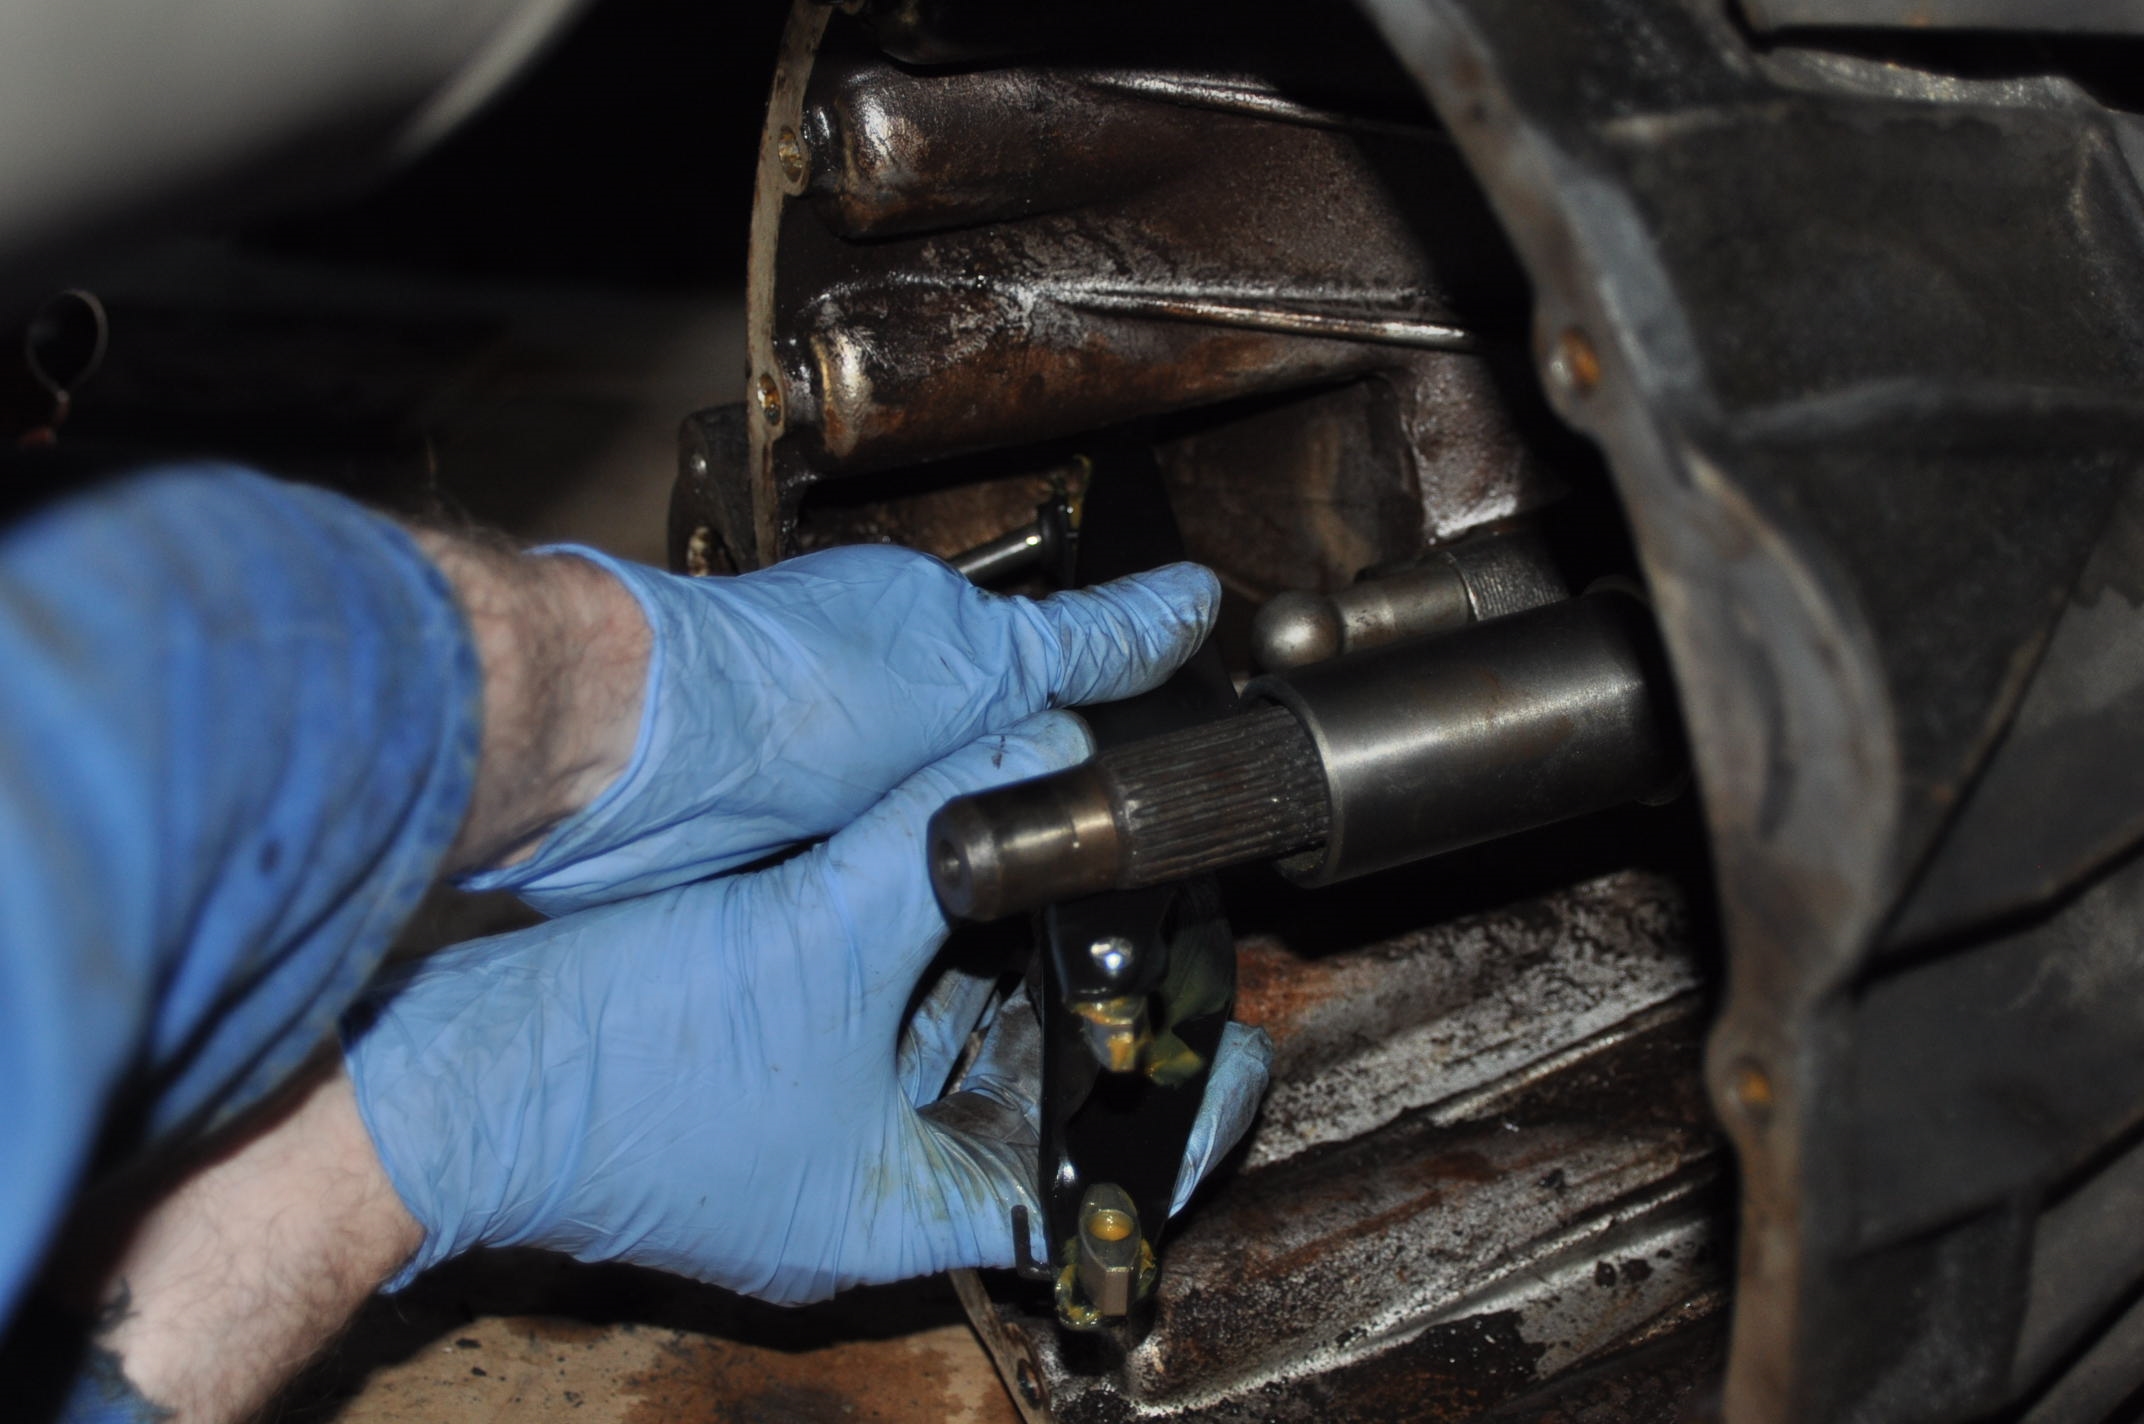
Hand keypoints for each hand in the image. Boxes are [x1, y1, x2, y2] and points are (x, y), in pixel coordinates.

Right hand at [344, 714, 1270, 1302]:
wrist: (436, 1074)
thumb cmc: (615, 1061)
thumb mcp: (818, 939)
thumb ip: (940, 840)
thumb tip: (1036, 749)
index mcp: (886, 1210)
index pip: (1071, 1188)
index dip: (1163, 1123)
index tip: (1231, 1058)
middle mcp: (845, 1183)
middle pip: (1003, 1103)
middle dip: (1064, 1011)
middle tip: (1140, 929)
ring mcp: (788, 1135)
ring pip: (926, 1051)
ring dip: (979, 968)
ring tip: (1052, 885)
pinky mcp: (738, 1075)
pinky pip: (853, 1016)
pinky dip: (898, 953)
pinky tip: (930, 873)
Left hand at [462, 544, 1220, 915]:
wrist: (633, 770)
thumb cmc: (780, 686)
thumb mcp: (975, 663)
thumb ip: (1088, 647)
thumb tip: (1196, 599)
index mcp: (934, 643)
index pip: (1055, 699)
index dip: (1099, 758)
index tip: (1143, 816)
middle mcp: (884, 716)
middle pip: (1004, 789)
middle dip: (1038, 839)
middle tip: (1091, 896)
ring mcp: (832, 793)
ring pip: (944, 853)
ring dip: (972, 887)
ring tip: (1021, 933)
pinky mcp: (788, 864)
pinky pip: (879, 899)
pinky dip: (906, 920)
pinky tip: (934, 943)